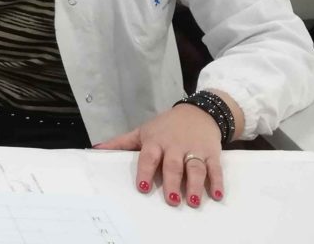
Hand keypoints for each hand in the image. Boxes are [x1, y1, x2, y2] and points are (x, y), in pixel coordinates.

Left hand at [95, 97, 237, 206]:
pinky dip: (217, 181)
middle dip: (172, 182)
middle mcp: (174, 145)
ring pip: (194, 168)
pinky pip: (215, 168)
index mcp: (155, 141)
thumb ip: (122, 142)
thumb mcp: (143, 131)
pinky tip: (217, 195)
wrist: (198, 112)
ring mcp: (194, 149)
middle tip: (172, 200)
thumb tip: (96, 149)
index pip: (148, 156)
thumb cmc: (166, 126)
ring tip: (193, 201)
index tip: (142, 187)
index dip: (145, 171)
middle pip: (173, 165)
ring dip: (195, 185)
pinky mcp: (212, 153)